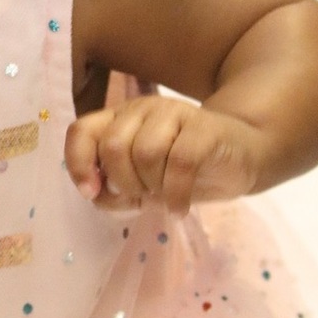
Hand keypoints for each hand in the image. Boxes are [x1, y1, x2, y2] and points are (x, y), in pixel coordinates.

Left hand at [65, 96, 267, 214]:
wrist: (239, 158)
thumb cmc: (178, 175)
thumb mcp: (136, 189)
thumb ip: (108, 192)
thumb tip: (94, 193)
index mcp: (118, 121)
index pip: (81, 131)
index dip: (78, 164)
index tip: (91, 192)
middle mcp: (142, 110)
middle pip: (113, 146)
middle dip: (124, 183)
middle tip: (144, 196)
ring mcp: (175, 113)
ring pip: (146, 153)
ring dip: (153, 187)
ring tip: (164, 196)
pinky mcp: (205, 128)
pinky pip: (180, 163)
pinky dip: (176, 194)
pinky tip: (180, 207)